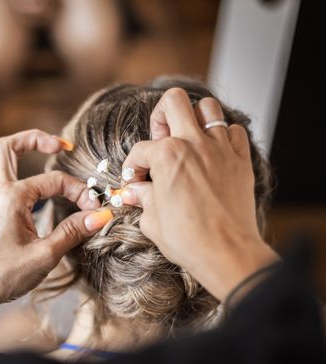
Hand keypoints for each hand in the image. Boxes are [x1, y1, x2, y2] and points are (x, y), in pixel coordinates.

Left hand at [0, 130, 109, 345]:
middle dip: (34, 139)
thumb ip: (73, 231)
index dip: (78, 191)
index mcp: (11, 198)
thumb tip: (100, 215)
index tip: (94, 207)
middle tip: (59, 145)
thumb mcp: (46, 255)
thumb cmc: (4, 277)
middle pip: (5, 148)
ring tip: (22, 153)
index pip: (53, 182)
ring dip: (1, 155)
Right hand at [120, 88, 278, 299]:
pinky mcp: (240, 161)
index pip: (140, 150)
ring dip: (194, 119)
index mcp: (166, 156)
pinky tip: (213, 153)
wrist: (225, 252)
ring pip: (208, 107)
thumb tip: (133, 192)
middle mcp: (193, 144)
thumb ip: (142, 198)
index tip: (135, 182)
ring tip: (187, 139)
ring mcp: (220, 149)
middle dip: (160, 116)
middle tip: (159, 139)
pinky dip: (222, 136)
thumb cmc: (186, 239)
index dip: (132, 167)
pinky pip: (234, 131)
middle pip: (173, 102)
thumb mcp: (151, 219)